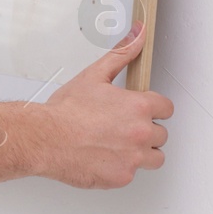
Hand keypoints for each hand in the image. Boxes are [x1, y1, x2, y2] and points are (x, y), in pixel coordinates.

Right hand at [0, 20, 172, 187]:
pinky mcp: (122, 177)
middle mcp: (141, 133)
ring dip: (143, 152)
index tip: (144, 110)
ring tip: (120, 145)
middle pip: (161, 134)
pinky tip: (105, 157)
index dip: (154, 108)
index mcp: (138, 107)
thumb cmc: (66, 111)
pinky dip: (122, 167)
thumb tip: (138, 36)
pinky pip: (133, 174)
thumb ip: (121, 55)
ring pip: (154, 158)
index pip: (166, 108)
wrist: (46, 139)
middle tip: (124, 127)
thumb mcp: (94, 75)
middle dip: (146, 130)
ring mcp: (133, 158)